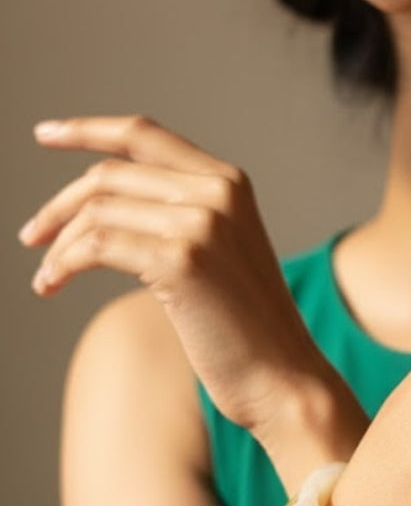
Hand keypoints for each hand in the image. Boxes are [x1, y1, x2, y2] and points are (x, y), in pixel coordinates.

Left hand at [21, 114, 328, 432]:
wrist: (283, 375)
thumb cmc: (249, 327)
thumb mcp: (224, 253)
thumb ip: (183, 217)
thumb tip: (106, 207)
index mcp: (230, 183)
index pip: (144, 135)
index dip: (87, 130)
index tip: (44, 133)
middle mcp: (217, 193)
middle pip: (110, 174)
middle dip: (59, 205)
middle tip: (32, 236)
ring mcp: (202, 224)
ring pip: (97, 211)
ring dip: (58, 243)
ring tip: (45, 273)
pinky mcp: (181, 262)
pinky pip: (96, 247)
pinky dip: (63, 264)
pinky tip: (52, 284)